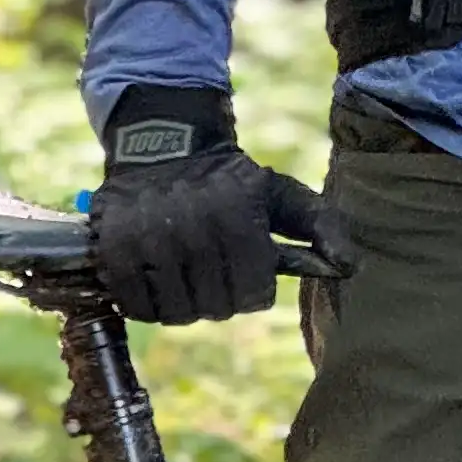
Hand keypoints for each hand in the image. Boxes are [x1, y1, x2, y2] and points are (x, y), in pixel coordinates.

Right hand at [93, 88, 325, 322]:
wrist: (165, 149)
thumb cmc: (234, 182)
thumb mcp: (284, 193)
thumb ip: (322, 228)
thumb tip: (349, 267)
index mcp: (237, 212)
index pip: (252, 289)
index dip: (255, 292)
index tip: (251, 278)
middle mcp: (190, 224)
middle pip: (214, 306)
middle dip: (223, 300)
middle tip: (219, 280)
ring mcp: (146, 236)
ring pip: (175, 311)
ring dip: (187, 305)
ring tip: (192, 281)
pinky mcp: (112, 248)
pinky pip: (136, 305)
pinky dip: (150, 304)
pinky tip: (162, 283)